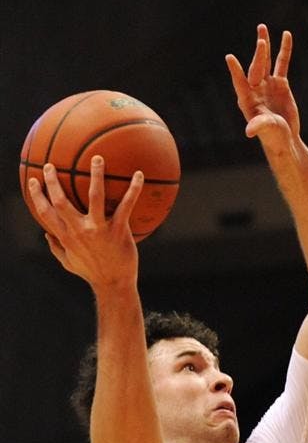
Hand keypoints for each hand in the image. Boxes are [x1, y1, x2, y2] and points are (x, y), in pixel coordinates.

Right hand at [28, 155, 142, 290]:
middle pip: (62, 200)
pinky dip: (133, 189)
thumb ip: (57, 248)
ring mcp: (99, 229)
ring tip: (97, 158)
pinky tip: (139, 175)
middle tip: (51, 164)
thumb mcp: (69, 263)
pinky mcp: (119, 230)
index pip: (46, 212)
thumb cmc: (92, 273)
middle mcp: (80, 231)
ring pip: (95, 196)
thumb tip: (46, 235)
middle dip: (54, 181)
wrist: (114, 284)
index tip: (33, 181)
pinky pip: (126, 205)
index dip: (38, 195)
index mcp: (66, 237)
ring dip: (95, 175)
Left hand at [225, 24, 299, 154]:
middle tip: (261, 42)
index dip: (235, 71)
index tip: (230, 58)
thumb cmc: (273, 138)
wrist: (285, 140)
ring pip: (266, 61)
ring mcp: (267, 85)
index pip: (240, 82)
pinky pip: (282, 63)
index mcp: (247, 100)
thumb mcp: (266, 130)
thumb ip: (258, 125)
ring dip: (264, 45)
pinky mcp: (280, 84)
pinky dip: (284, 50)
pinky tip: (286, 35)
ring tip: (261, 27)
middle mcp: (255, 89)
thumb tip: (249, 131)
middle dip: (259, 55)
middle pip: (256, 68)